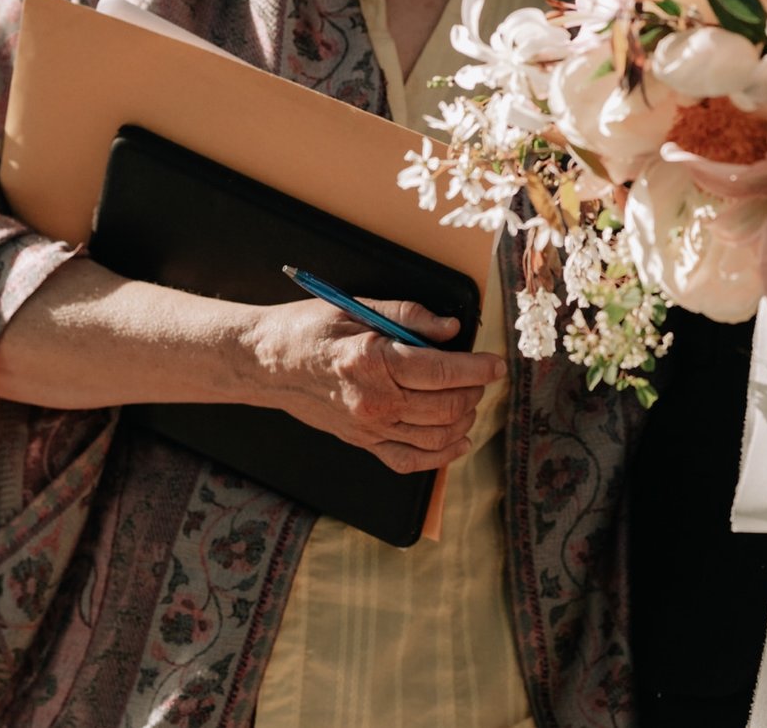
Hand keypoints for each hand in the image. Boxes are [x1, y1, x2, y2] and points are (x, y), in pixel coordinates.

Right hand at [244, 299, 503, 473]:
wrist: (267, 364)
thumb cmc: (309, 329)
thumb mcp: (358, 306)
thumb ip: (409, 316)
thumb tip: (452, 330)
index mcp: (373, 361)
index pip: (443, 372)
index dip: (479, 368)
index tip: (498, 364)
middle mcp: (373, 401)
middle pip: (446, 407)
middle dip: (474, 392)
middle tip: (482, 376)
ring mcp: (368, 428)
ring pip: (436, 437)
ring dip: (464, 420)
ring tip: (471, 400)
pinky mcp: (362, 442)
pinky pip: (411, 460)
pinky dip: (441, 455)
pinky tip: (458, 440)